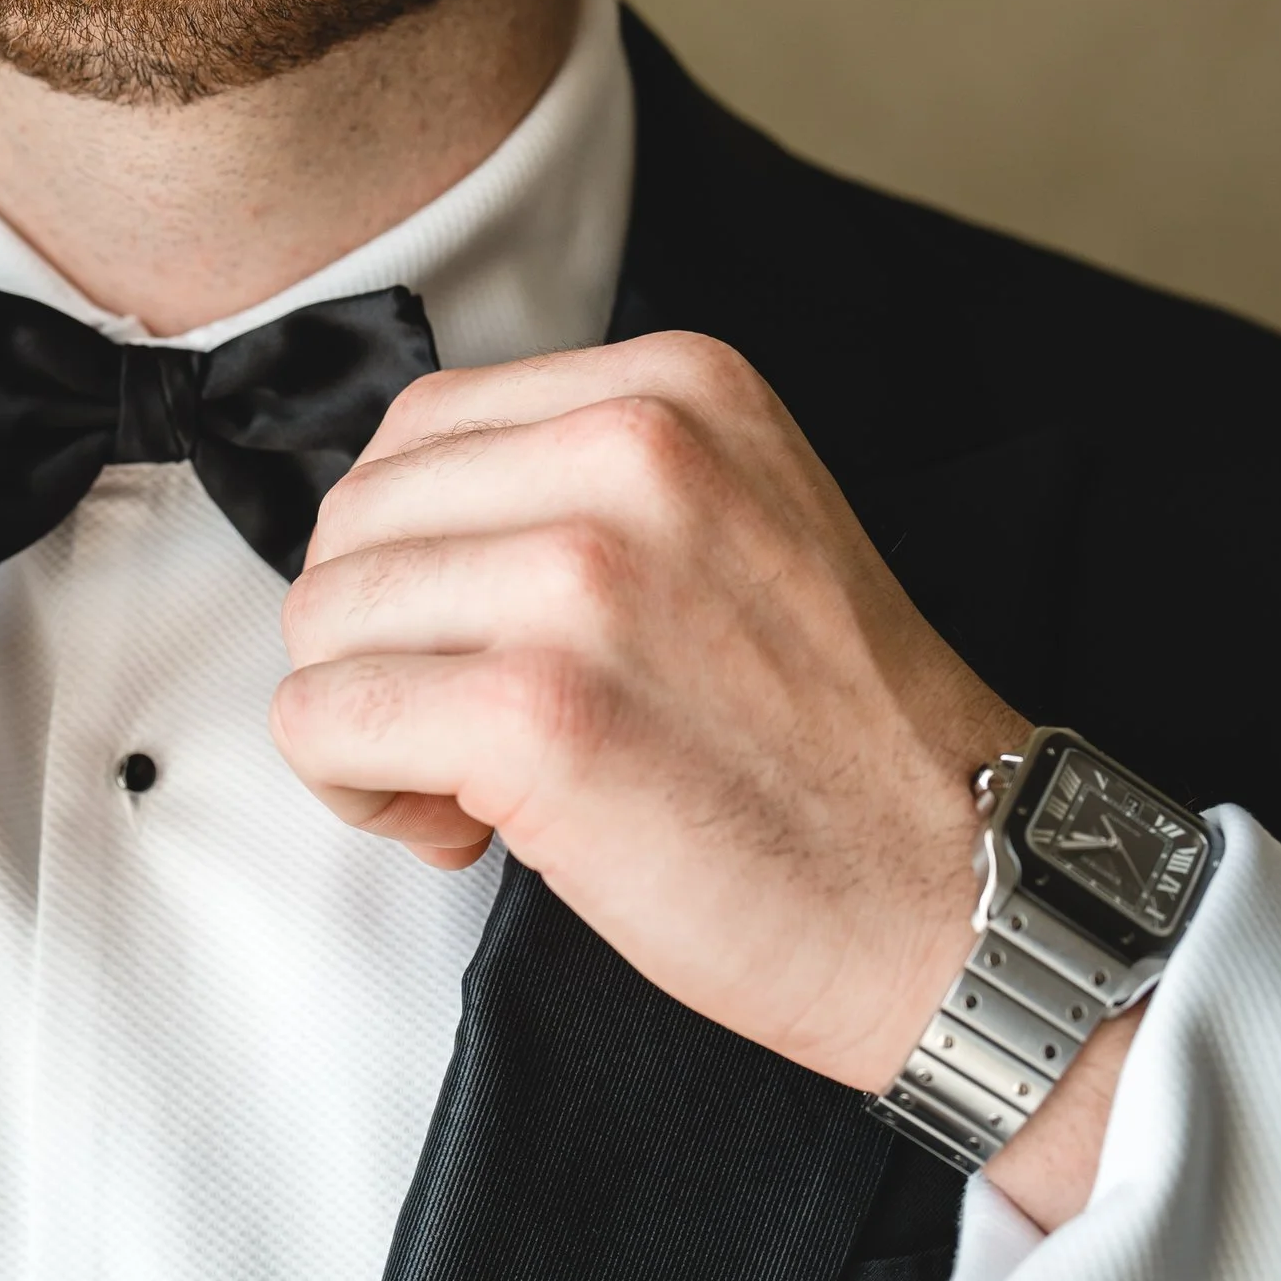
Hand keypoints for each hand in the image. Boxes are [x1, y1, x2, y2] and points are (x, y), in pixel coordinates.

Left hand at [274, 333, 1023, 1093]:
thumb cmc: (834, 744)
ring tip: (469, 787)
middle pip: (356, 521)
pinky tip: (457, 827)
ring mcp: (579, 577)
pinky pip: (320, 723)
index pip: (419, 429)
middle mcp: (629, 452)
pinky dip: (354, 789)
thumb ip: (581, 481)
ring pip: (322, 618)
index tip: (487, 642)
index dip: (420, 554)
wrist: (960, 896)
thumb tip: (389, 530)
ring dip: (363, 721)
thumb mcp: (735, 518)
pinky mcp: (535, 711)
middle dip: (379, 640)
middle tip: (470, 735)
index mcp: (674, 384)